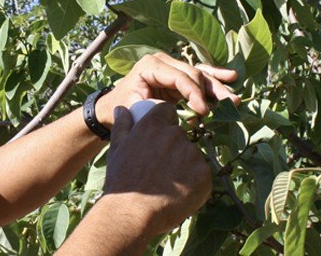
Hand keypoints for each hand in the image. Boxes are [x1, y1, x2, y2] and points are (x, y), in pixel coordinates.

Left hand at [95, 53, 240, 127]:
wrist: (113, 108)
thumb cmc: (121, 107)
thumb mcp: (133, 108)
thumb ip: (153, 108)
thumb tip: (173, 111)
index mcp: (150, 65)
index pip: (179, 76)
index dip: (194, 93)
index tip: (203, 111)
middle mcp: (163, 61)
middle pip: (193, 73)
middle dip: (212, 90)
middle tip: (229, 103)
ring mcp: (172, 67)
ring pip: (200, 73)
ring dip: (218, 85)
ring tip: (234, 97)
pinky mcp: (178, 76)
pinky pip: (199, 75)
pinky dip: (214, 78)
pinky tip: (231, 77)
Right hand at [101, 101, 211, 236]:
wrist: (132, 211)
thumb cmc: (122, 181)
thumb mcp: (116, 149)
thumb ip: (122, 125)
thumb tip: (122, 108)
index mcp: (154, 125)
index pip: (168, 111)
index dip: (165, 122)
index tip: (159, 138)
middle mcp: (175, 135)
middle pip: (180, 135)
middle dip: (174, 148)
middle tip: (161, 169)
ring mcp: (191, 154)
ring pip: (192, 155)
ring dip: (184, 165)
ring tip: (168, 185)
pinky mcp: (204, 174)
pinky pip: (202, 174)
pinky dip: (194, 183)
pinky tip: (179, 194)